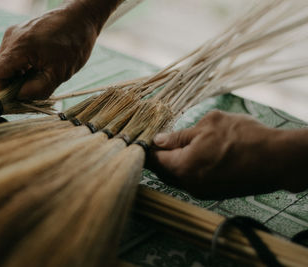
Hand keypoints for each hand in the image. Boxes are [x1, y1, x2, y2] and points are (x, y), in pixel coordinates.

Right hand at [0, 3, 99, 98]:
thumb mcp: (58, 74)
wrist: (81, 18)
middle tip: (33, 90)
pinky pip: (13, 55)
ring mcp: (14, 34)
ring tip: (39, 76)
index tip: (19, 98)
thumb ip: (36, 90)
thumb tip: (18, 98)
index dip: (3, 91)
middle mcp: (11, 38)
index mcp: (19, 47)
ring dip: (18, 76)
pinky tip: (39, 67)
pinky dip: (22, 66)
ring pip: (6, 64)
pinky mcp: (19, 33)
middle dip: (13, 84)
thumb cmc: (74, 44)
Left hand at [149, 111, 289, 198]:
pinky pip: (191, 181)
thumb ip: (179, 136)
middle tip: (159, 138)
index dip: (146, 147)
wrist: (277, 159)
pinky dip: (186, 169)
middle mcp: (189, 184)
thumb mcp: (208, 126)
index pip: (153, 159)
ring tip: (176, 144)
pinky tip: (193, 155)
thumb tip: (158, 140)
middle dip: (158, 156)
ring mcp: (202, 191)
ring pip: (176, 177)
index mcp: (183, 167)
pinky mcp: (213, 193)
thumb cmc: (244, 138)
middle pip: (162, 171)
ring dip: (172, 163)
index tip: (144, 136)